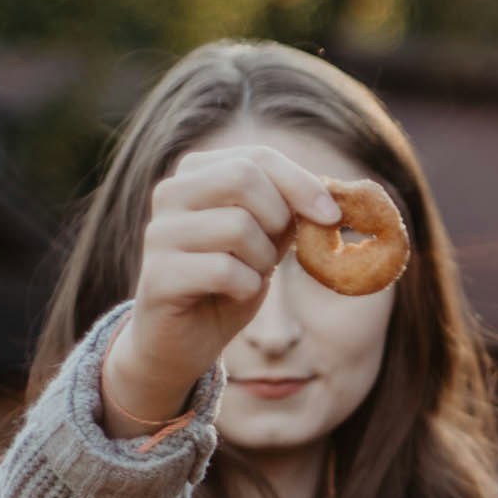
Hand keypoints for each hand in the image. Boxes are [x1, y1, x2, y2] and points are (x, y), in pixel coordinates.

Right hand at [101, 146, 341, 436]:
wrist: (183, 339)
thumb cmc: (231, 281)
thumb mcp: (268, 238)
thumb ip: (292, 211)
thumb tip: (339, 197)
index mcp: (196, 173)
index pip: (257, 157)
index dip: (301, 184)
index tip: (332, 215)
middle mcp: (170, 193)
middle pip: (243, 179)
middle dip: (278, 218)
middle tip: (276, 251)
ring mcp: (158, 233)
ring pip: (237, 226)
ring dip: (262, 259)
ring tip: (249, 274)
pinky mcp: (158, 275)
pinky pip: (224, 270)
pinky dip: (246, 286)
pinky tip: (234, 293)